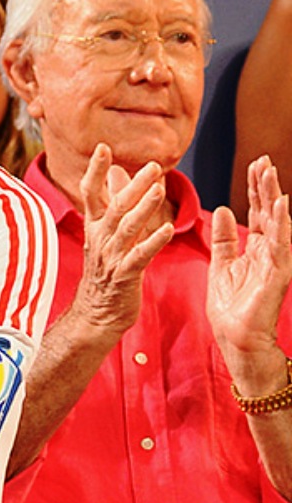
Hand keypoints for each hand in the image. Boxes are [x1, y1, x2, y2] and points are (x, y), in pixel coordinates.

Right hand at [70, 143, 173, 329]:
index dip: (95, 170)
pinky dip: (153, 242)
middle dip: (133, 185)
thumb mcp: (104, 234)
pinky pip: (139, 256)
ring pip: (127, 228)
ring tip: (158, 190)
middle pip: (114, 207)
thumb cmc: (104, 271)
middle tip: (152, 166)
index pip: (90, 192)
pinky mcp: (125, 276)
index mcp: (93, 226)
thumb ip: (111, 202)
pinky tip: (167, 229)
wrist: (95, 313)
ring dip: (143, 208)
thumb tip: (117, 171)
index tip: (102, 147)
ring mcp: (111, 257)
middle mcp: (100, 238)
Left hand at [208, 154, 291, 357]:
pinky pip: (280, 245)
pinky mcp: (277, 275)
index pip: (258, 213)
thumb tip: (222, 209)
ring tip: (271, 173)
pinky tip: (281, 205)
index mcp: (255, 250)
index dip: (255, 189)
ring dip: (274, 198)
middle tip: (263, 160)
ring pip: (277, 224)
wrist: (237, 341)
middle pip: (269, 213)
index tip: (254, 165)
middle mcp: (269, 253)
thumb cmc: (231, 309)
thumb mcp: (221, 266)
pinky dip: (281, 224)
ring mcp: (275, 263)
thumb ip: (223, 239)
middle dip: (265, 186)